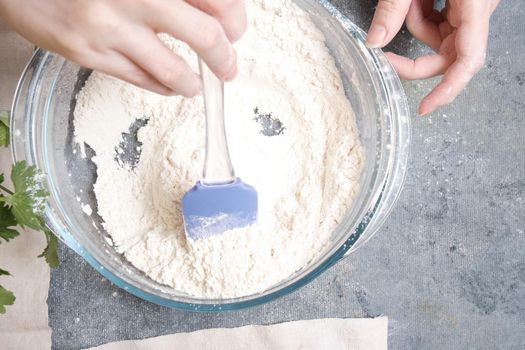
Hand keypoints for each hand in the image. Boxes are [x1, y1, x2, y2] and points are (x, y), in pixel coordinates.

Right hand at [0, 0, 246, 96]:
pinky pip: (141, 80)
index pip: (215, 0)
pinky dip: (164, 86)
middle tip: (228, 67)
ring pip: (173, 69)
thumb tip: (216, 12)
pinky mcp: (89, 53)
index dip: (234, 19)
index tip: (235, 29)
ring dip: (193, 83)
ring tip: (196, 85)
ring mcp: (110, 28)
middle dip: (224, 58)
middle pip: (205, 35)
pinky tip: (169, 84)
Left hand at [366, 0, 499, 114]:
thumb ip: (392, 10)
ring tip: (411, 0)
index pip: (468, 62)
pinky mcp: (461, 11)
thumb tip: (374, 42)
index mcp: (475, 7)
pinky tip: (416, 0)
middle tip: (384, 58)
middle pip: (448, 59)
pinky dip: (420, 17)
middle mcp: (477, 16)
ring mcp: (470, 15)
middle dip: (414, 62)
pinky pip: (437, 27)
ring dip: (415, 26)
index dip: (447, 90)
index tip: (423, 108)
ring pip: (438, 42)